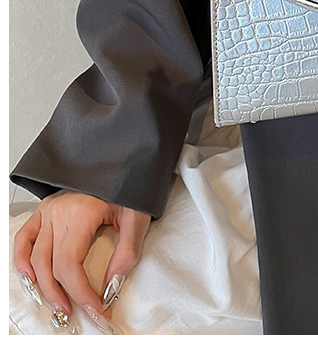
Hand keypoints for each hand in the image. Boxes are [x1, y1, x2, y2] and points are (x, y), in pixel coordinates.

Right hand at [12, 189, 150, 332]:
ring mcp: (49, 208)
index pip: (70, 263)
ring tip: (58, 305)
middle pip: (51, 265)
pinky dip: (22, 261)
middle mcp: (59, 210)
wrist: (126, 161)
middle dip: (64, 295)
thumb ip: (127, 252)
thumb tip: (111, 286)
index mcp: (81, 211)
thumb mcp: (138, 217)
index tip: (96, 308)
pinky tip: (31, 279)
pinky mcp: (45, 208)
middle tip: (79, 313)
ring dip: (43, 286)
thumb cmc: (132, 185)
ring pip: (35, 257)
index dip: (80, 292)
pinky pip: (24, 238)